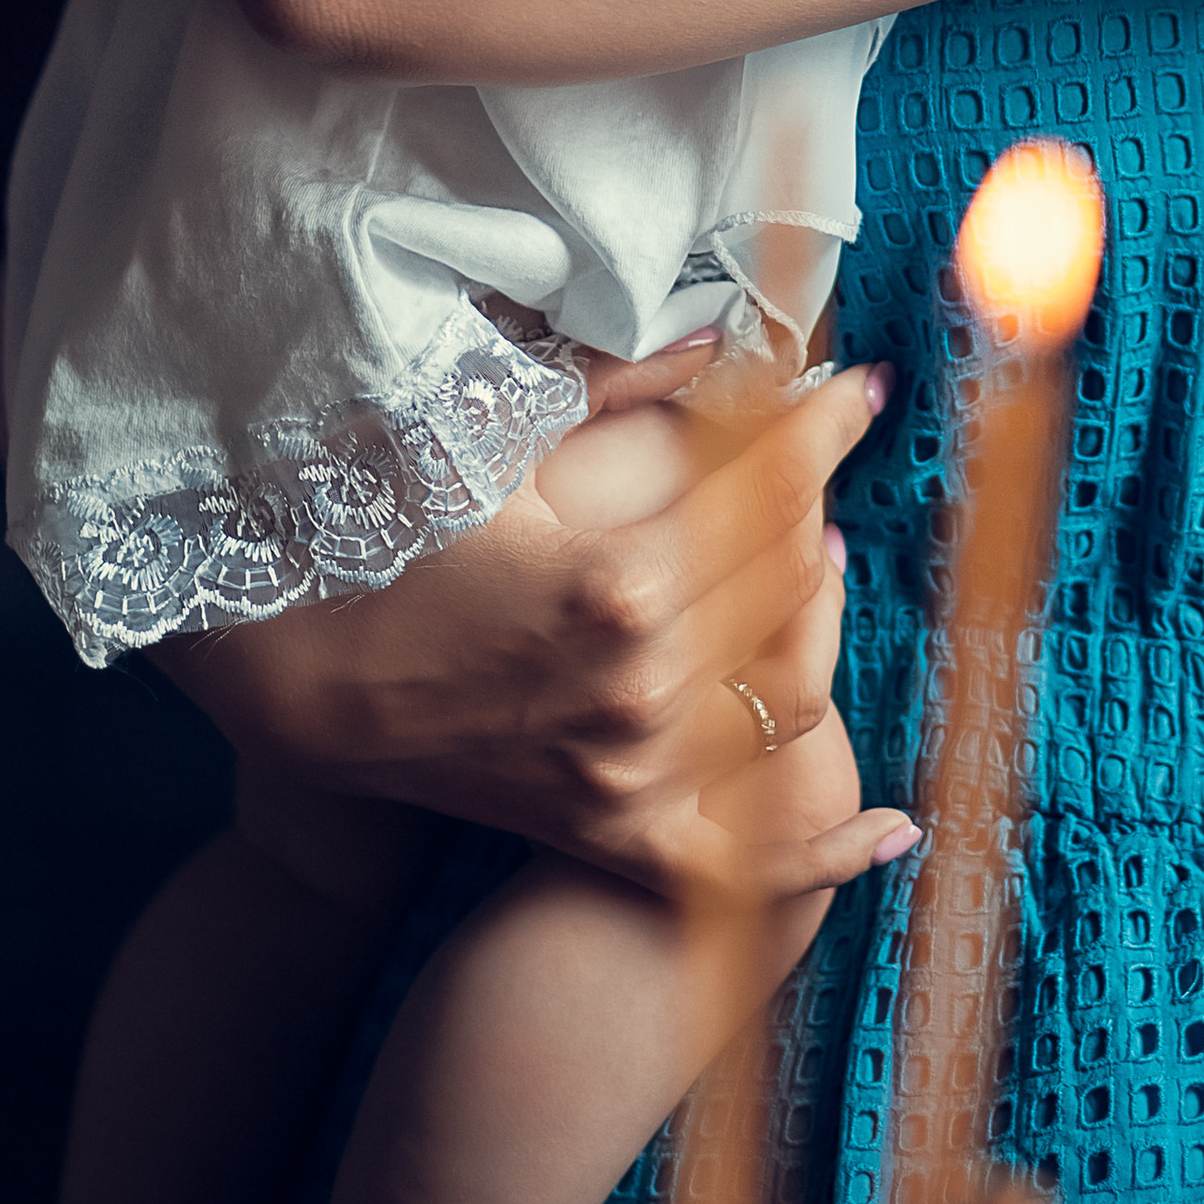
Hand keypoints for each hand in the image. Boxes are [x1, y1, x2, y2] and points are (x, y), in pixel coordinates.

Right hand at [158, 354, 918, 905]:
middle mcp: (643, 686)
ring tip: (812, 560)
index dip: (827, 422)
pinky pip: (750, 864)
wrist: (308, 683)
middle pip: (795, 573)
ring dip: (820, 617)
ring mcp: (637, 773)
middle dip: (813, 501)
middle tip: (805, 458)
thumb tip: (722, 340)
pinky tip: (894, 827)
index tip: (862, 387)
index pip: (774, 483)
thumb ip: (620, 384)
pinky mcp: (618, 835)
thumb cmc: (394, 542)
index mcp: (619, 581)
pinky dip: (826, 850)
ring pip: (795, 688)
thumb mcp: (499, 442)